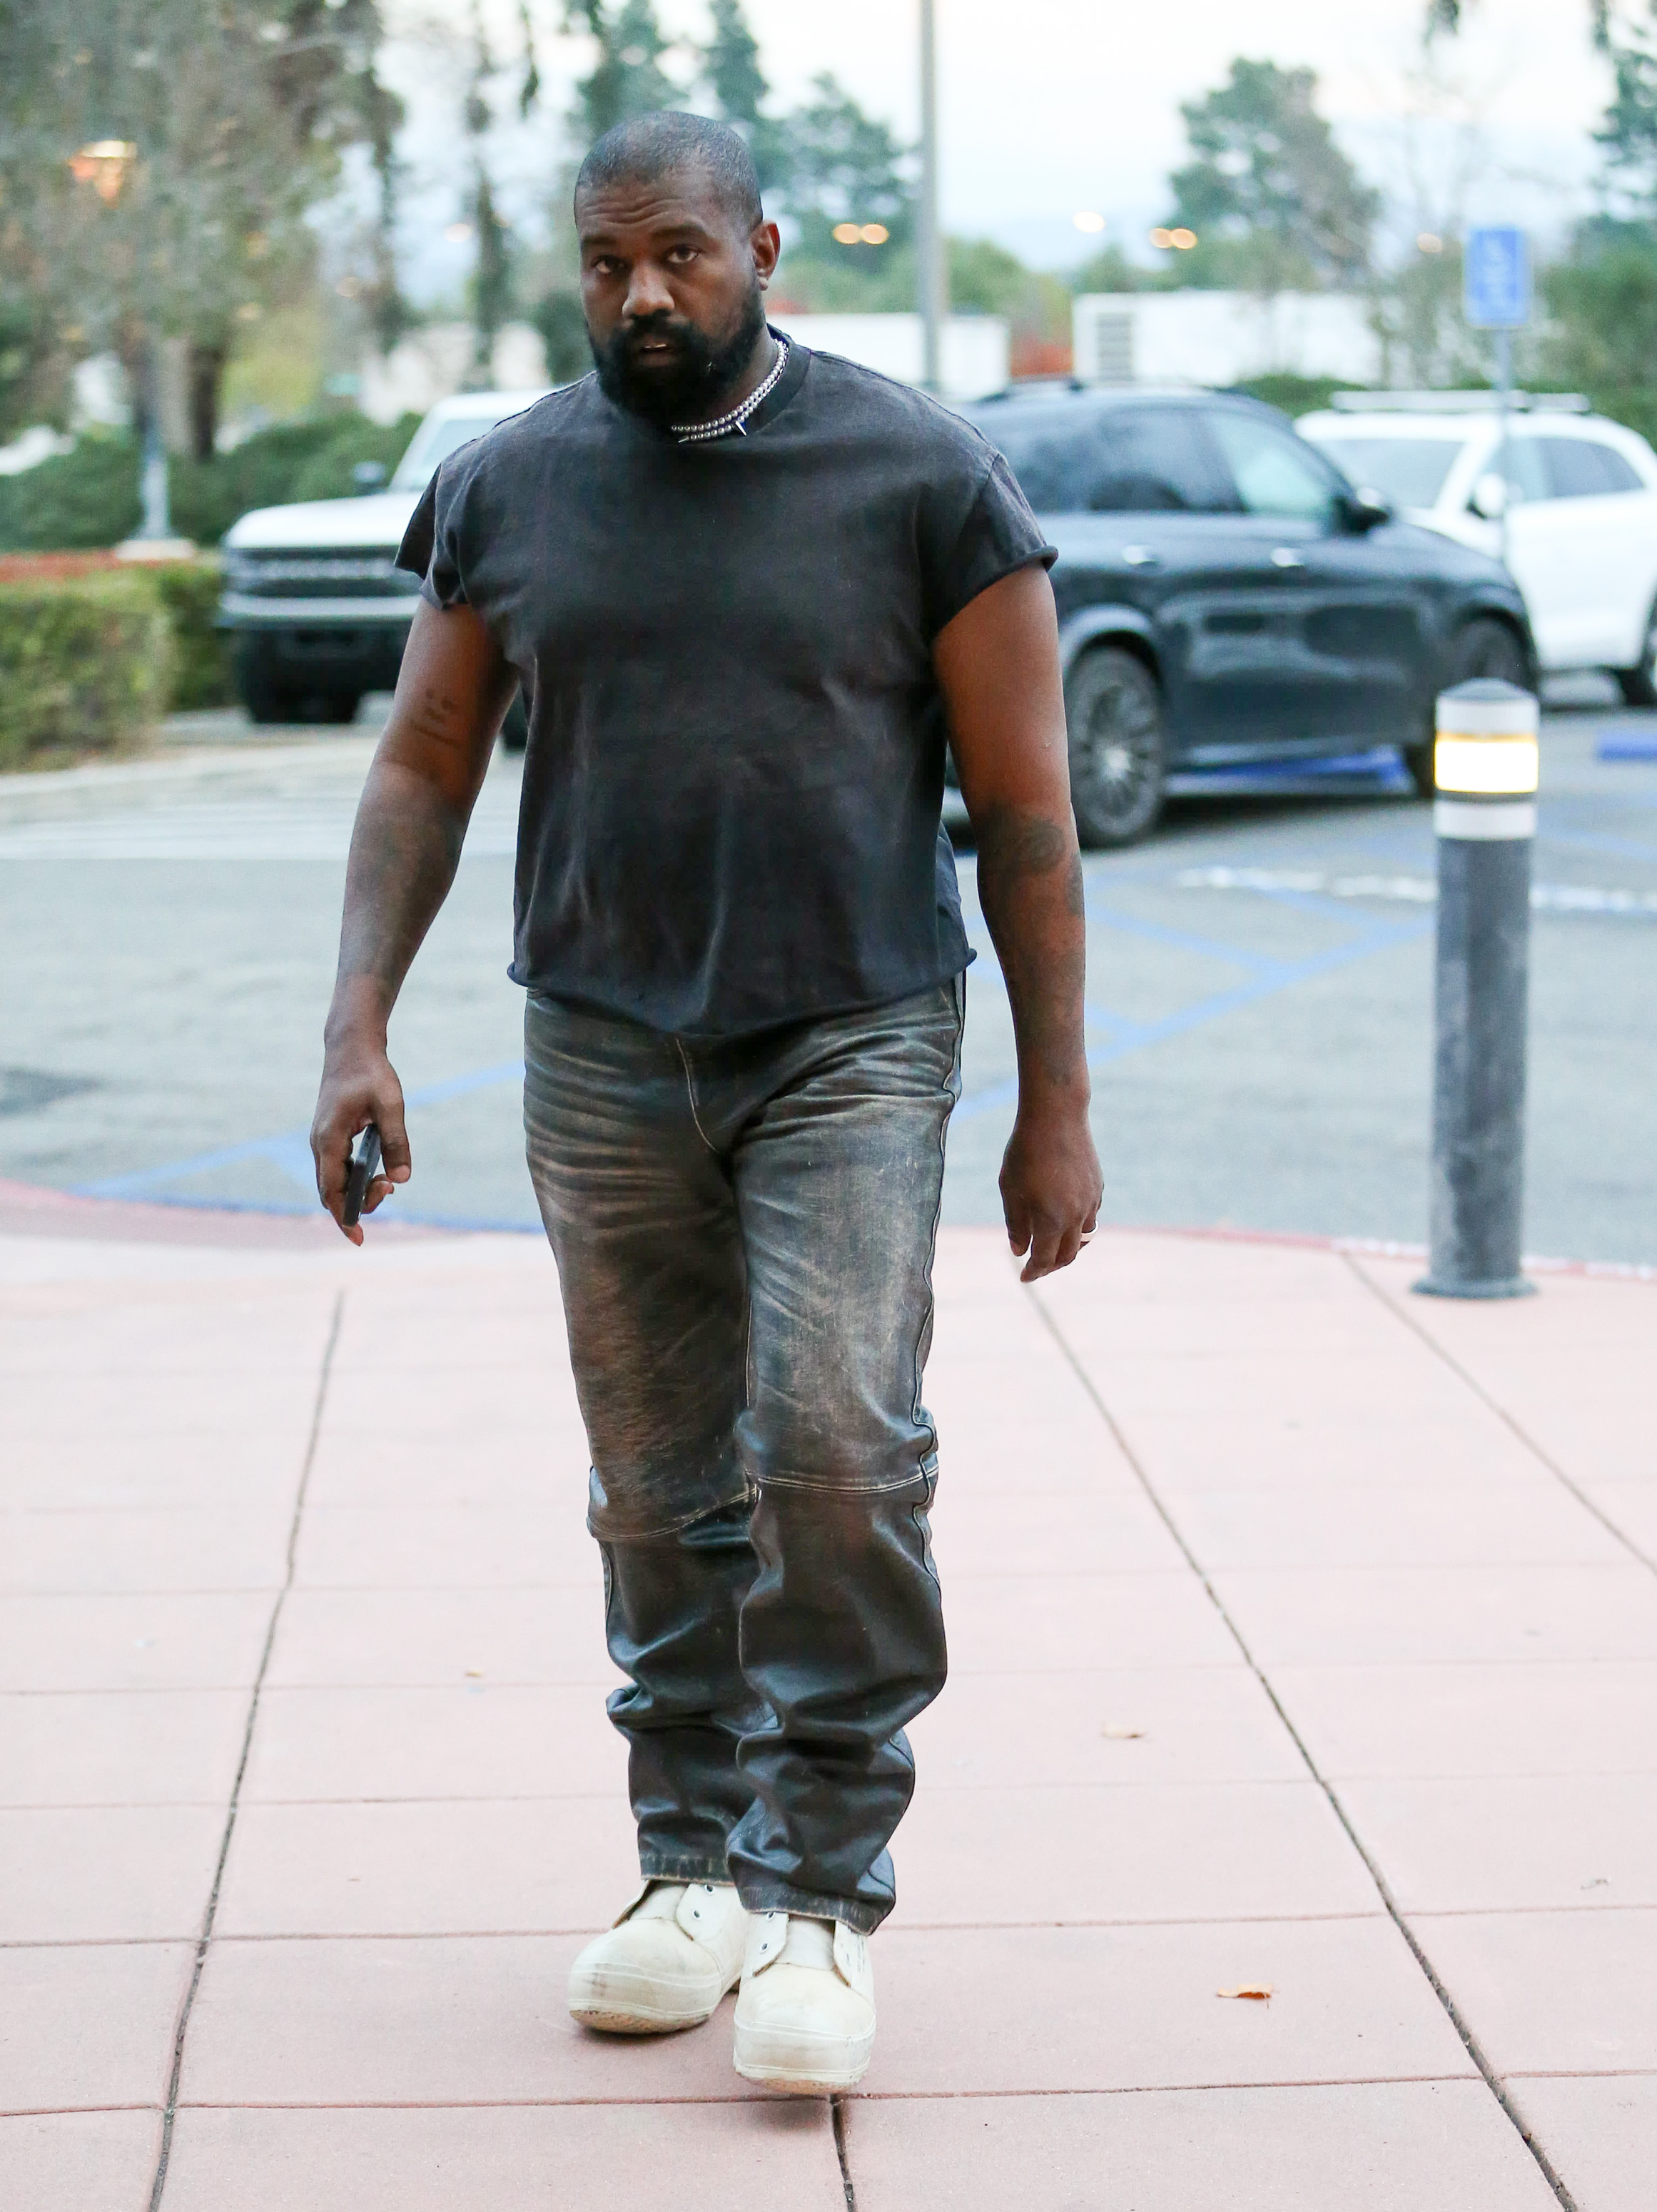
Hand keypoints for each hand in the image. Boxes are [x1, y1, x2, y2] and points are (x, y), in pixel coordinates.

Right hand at [310, 1028, 410, 1245]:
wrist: (351, 1046)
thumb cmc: (371, 1072)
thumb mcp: (391, 1106)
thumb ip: (396, 1142)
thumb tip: (403, 1179)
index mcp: (329, 1139)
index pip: (332, 1190)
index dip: (344, 1216)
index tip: (359, 1238)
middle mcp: (320, 1144)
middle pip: (331, 1191)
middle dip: (357, 1203)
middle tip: (388, 1191)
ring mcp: (323, 1140)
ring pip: (335, 1181)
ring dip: (358, 1190)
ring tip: (387, 1183)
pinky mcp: (330, 1136)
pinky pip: (339, 1168)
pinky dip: (356, 1177)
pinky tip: (378, 1174)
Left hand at [1000, 1094, 1101, 1282]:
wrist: (1057, 1116)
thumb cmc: (1026, 1151)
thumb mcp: (1011, 1188)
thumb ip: (1016, 1224)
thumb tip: (1019, 1251)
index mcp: (1052, 1219)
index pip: (1044, 1260)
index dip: (1033, 1272)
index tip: (1024, 1277)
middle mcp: (1076, 1215)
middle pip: (1068, 1255)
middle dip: (1052, 1265)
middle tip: (1037, 1267)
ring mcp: (1091, 1201)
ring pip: (1084, 1237)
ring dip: (1068, 1247)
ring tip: (1052, 1246)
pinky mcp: (1098, 1187)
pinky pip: (1090, 1216)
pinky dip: (1078, 1226)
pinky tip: (1064, 1218)